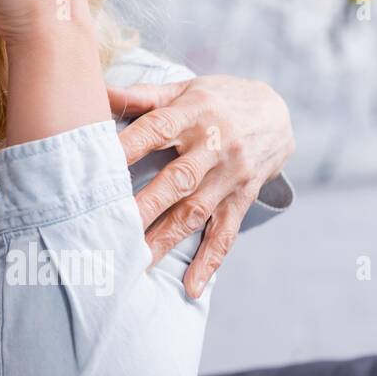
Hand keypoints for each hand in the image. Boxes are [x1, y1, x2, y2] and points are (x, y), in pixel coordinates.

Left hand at [108, 75, 294, 297]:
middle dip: (145, 204)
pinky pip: (226, 232)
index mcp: (194, 113)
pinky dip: (210, 261)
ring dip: (166, 238)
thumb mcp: (184, 89)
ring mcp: (232, 176)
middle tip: (111, 226)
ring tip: (135, 261)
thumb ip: (141, 95)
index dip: (127, 146)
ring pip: (196, 210)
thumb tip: (97, 89)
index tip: (97, 165)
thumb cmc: (216, 99)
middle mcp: (215, 146)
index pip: (156, 130)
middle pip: (177, 178)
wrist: (279, 112)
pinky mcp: (243, 198)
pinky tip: (192, 286)